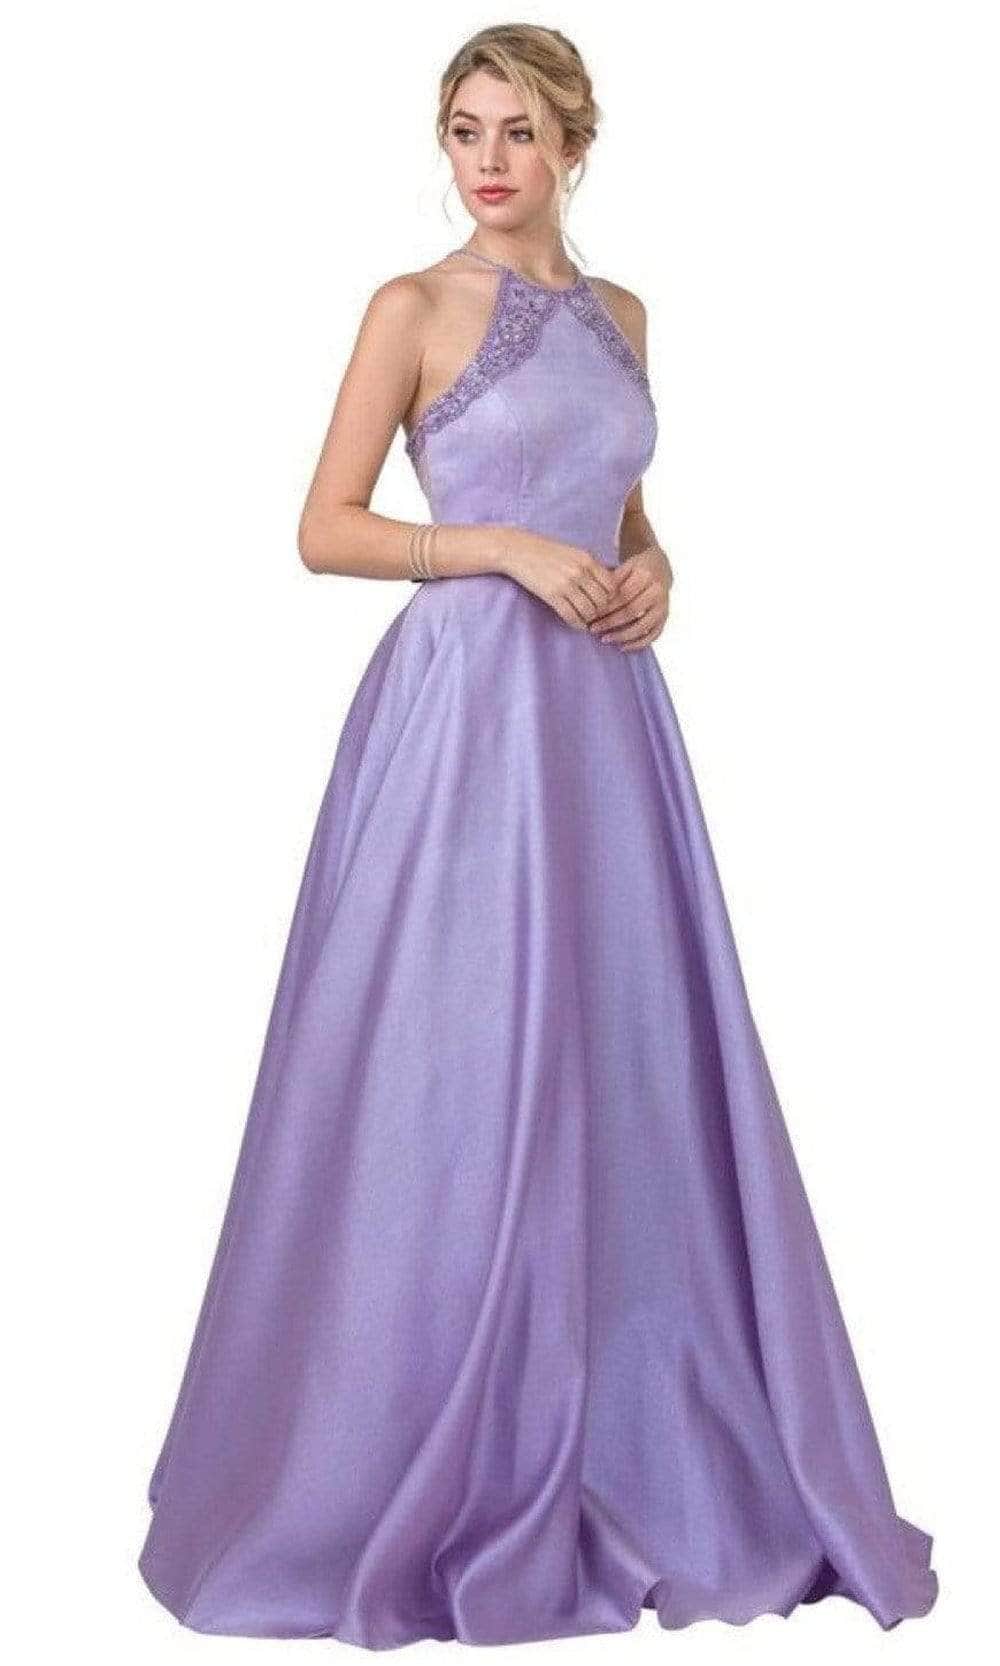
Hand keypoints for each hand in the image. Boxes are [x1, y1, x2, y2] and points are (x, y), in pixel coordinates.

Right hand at [501, 530, 619, 631]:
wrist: (518, 550)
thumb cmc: (546, 551)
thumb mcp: (573, 552)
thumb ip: (590, 566)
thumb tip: (607, 585)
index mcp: (587, 559)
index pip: (612, 585)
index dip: (611, 598)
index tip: (605, 603)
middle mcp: (580, 572)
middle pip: (603, 601)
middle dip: (601, 611)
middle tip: (597, 615)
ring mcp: (566, 584)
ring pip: (589, 611)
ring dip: (589, 619)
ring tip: (586, 619)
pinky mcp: (552, 595)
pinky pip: (571, 616)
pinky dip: (577, 623)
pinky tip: (577, 624)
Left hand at [587, 544, 672, 650]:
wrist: (659, 568)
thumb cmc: (636, 569)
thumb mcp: (624, 566)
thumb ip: (611, 580)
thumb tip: (593, 599)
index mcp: (646, 576)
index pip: (623, 595)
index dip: (606, 606)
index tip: (591, 614)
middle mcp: (657, 592)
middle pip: (631, 611)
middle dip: (610, 622)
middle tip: (593, 629)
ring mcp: (662, 607)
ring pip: (642, 626)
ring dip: (622, 635)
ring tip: (604, 639)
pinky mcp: (664, 619)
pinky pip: (652, 635)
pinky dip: (638, 644)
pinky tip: (622, 647)